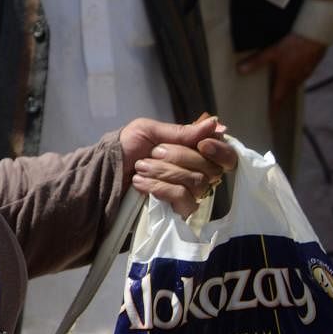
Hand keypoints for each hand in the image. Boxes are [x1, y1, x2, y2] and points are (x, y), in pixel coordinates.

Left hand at [120, 116, 235, 217]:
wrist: (105, 170)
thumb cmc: (127, 146)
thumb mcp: (149, 131)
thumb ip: (182, 131)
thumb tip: (216, 124)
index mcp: (195, 151)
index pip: (227, 156)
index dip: (221, 151)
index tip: (202, 145)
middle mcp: (198, 172)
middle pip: (210, 168)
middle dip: (177, 157)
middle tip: (152, 154)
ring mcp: (189, 193)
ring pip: (195, 182)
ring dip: (163, 172)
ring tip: (141, 167)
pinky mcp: (178, 209)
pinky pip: (184, 199)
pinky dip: (160, 188)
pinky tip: (141, 183)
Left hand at [237, 32, 326, 113]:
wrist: (314, 38)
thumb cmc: (294, 46)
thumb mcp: (272, 53)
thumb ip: (256, 62)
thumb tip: (240, 70)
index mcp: (286, 79)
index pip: (277, 99)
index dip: (273, 109)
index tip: (269, 119)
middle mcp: (295, 80)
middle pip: (285, 94)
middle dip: (277, 102)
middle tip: (270, 108)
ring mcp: (303, 74)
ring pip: (291, 87)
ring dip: (283, 92)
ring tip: (276, 95)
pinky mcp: (307, 68)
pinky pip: (297, 79)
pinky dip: (290, 82)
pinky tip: (287, 78)